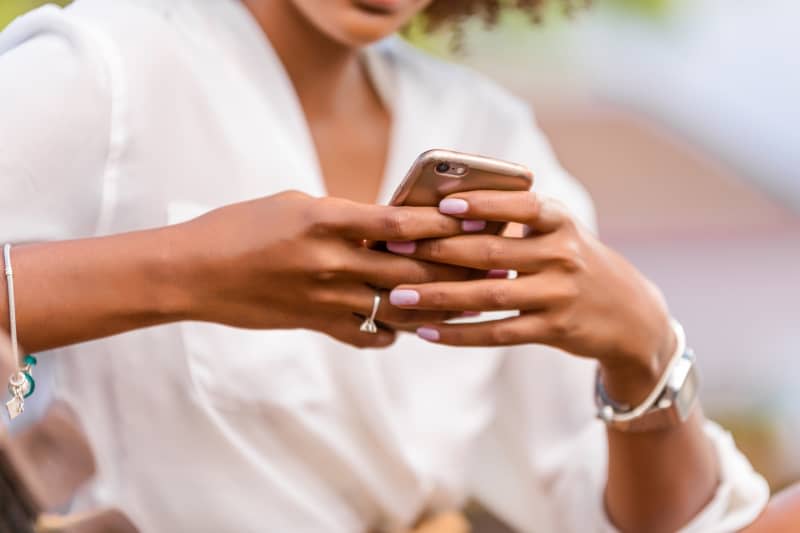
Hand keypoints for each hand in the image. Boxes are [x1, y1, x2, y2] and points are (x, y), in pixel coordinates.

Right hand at [168, 191, 470, 347]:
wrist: (192, 272)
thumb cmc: (239, 227)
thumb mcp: (293, 205)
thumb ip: (341, 216)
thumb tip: (385, 224)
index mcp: (324, 221)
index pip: (397, 223)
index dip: (440, 224)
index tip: (473, 221)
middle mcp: (330, 261)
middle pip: (407, 268)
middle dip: (453, 267)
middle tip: (490, 265)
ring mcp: (323, 298)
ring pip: (395, 305)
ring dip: (434, 303)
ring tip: (466, 300)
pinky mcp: (313, 324)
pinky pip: (365, 333)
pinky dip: (388, 332)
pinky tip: (404, 327)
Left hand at [386, 190, 674, 401]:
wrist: (630, 314)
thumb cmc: (576, 263)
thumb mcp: (559, 233)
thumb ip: (517, 221)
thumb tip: (448, 210)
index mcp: (560, 222)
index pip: (520, 205)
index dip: (483, 203)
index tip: (441, 205)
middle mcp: (562, 254)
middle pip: (491, 252)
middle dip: (438, 250)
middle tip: (394, 248)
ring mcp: (559, 294)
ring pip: (489, 296)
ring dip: (439, 296)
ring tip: (398, 295)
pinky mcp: (554, 330)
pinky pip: (498, 333)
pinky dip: (460, 333)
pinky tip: (428, 331)